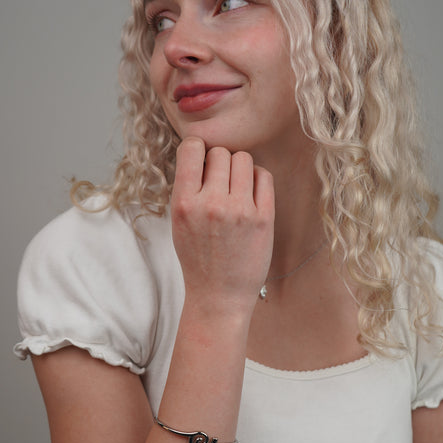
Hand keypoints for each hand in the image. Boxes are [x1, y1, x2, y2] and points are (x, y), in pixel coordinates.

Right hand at [171, 138, 273, 311]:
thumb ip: (189, 187)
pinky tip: (251, 195)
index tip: (202, 163)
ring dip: (240, 169)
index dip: (198, 150)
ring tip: (236, 189)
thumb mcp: (179, 221)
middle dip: (220, 164)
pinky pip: (263, 176)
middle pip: (221, 153)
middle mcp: (211, 204)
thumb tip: (206, 151)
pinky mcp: (263, 218)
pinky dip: (257, 179)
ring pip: (243, 159)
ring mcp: (239, 211)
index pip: (192, 147)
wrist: (219, 295)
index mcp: (184, 203)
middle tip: (220, 184)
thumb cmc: (198, 256)